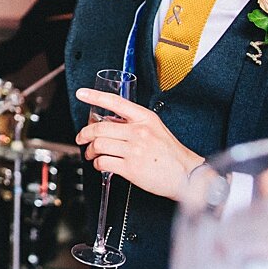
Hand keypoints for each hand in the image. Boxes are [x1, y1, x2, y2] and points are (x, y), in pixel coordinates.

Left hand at [74, 88, 201, 200]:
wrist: (186, 175)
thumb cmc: (171, 154)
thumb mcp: (155, 129)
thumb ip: (134, 123)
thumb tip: (110, 122)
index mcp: (145, 118)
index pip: (116, 102)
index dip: (95, 96)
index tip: (82, 93)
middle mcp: (139, 132)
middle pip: (99, 128)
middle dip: (84, 134)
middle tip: (81, 138)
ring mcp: (134, 150)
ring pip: (98, 145)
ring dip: (89, 151)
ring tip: (90, 154)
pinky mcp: (131, 168)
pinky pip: (103, 162)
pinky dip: (97, 164)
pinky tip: (101, 164)